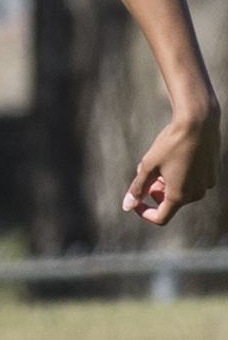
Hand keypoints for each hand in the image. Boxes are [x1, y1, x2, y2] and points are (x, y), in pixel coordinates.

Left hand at [122, 106, 221, 224]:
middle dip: (154, 191)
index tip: (135, 200)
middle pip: (170, 202)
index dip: (144, 212)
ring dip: (165, 182)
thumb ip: (138, 188)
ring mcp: (207, 183)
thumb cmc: (171, 144)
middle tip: (145, 173)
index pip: (161, 217)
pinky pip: (192, 180)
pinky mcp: (212, 172)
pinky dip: (179, 175)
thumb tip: (127, 206)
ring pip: (181, 190)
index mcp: (180, 195)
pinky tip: (173, 156)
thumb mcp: (148, 165)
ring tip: (157, 162)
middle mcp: (197, 193)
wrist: (198, 122)